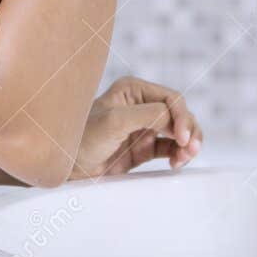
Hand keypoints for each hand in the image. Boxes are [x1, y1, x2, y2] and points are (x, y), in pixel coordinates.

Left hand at [69, 76, 202, 179]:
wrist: (67, 167)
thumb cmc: (83, 139)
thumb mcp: (115, 121)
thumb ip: (147, 115)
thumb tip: (174, 119)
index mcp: (134, 90)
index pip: (171, 98)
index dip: (182, 116)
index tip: (182, 138)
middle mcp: (142, 105)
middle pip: (180, 114)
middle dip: (189, 130)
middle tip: (190, 150)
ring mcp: (144, 127)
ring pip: (179, 131)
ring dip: (188, 143)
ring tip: (185, 158)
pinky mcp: (144, 148)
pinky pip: (171, 148)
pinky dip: (179, 154)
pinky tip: (176, 163)